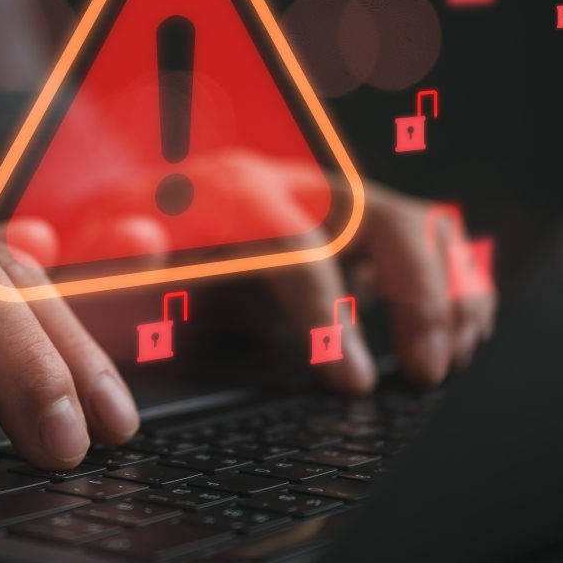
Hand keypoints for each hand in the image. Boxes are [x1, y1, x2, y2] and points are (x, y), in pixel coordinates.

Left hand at [7, 149, 496, 393]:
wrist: (129, 233)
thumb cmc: (118, 265)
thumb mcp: (100, 268)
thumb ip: (111, 260)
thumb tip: (143, 239)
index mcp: (224, 192)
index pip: (296, 244)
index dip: (330, 313)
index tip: (352, 378)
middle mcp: (288, 184)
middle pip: (378, 215)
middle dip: (417, 293)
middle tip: (430, 370)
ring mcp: (330, 201)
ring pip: (416, 220)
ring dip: (450, 285)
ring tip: (452, 356)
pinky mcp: (357, 227)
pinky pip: (429, 236)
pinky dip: (457, 279)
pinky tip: (462, 333)